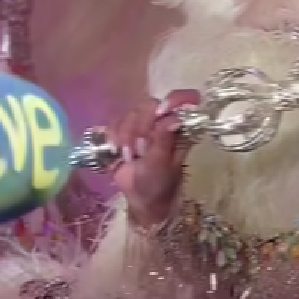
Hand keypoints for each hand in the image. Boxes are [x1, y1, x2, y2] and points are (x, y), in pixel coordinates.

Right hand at [110, 92, 199, 229]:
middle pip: (149, 105)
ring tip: (130, 157)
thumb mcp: (162, 163)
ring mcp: (142, 126)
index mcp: (179, 127)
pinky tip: (118, 152)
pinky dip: (114, 137)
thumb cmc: (158, 183)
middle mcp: (161, 122)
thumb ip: (165, 139)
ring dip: (127, 136)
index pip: (184, 99)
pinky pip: (115, 123)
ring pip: (130, 113)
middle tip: (141, 149)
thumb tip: (174, 117)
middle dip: (141, 127)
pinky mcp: (123, 132)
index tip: (162, 111)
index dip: (174, 99)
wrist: (141, 199)